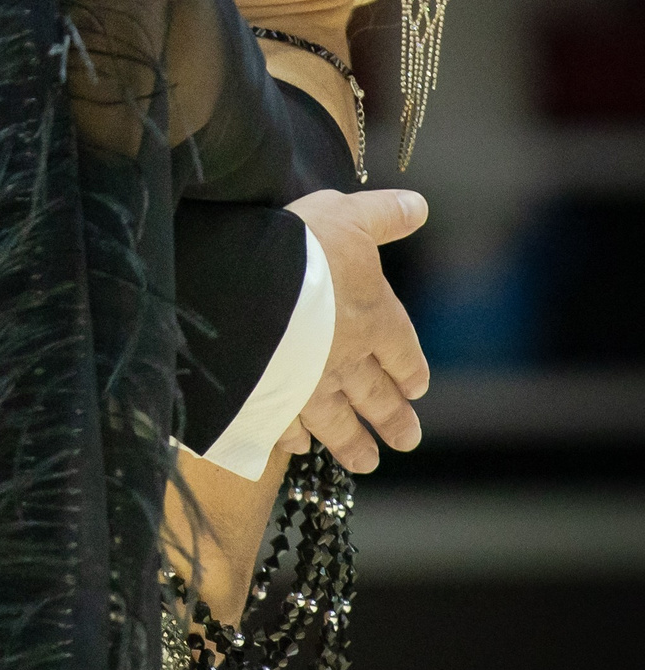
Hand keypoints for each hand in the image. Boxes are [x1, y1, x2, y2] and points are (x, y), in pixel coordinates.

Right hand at [286, 187, 431, 473]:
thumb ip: (383, 215)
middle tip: (406, 441)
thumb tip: (418, 207)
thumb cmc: (304, 247)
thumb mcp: (348, 215)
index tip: (416, 390)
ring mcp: (309, 384)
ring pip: (337, 421)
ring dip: (352, 443)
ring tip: (366, 463)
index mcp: (374, 317)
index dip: (409, 370)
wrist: (251, 285)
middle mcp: (348, 359)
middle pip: (376, 395)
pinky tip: (296, 447)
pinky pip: (284, 424)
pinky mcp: (271, 399)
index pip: (401, 350)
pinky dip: (291, 437)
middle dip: (392, 418)